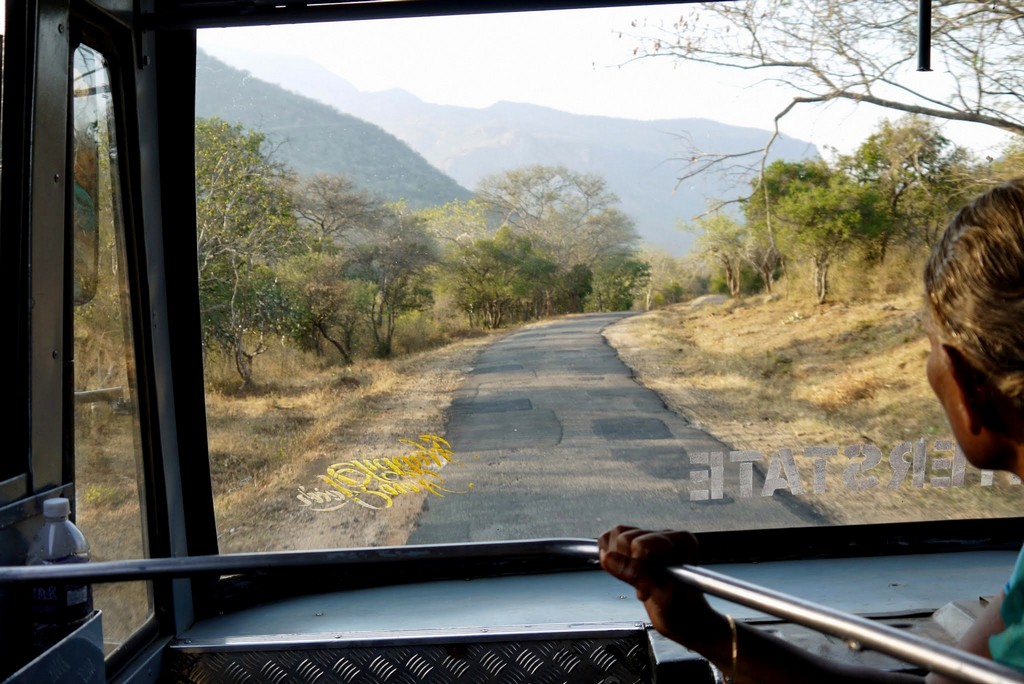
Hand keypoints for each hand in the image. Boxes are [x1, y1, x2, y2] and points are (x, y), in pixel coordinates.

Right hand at [598, 525, 725, 647]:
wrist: (684, 620)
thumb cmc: (682, 611)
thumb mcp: (661, 597)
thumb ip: (637, 574)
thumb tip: (609, 559)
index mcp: (682, 542)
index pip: (640, 543)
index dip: (636, 565)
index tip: (646, 584)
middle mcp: (667, 535)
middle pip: (625, 537)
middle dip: (629, 565)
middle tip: (645, 585)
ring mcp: (651, 538)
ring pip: (617, 535)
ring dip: (622, 562)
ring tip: (639, 580)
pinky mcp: (637, 543)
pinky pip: (611, 538)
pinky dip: (612, 556)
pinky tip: (628, 572)